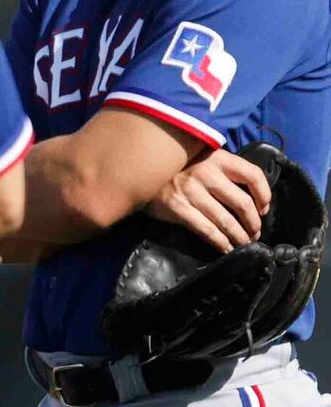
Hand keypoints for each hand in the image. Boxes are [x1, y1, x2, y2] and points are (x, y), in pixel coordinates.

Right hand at [147, 150, 272, 252]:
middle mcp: (206, 173)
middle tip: (255, 233)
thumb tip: (253, 199)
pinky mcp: (178, 208)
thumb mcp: (205, 161)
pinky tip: (225, 247)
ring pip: (225, 220)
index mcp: (218, 158)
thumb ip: (226, 172)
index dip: (264, 194)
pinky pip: (206, 229)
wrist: (141, 174)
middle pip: (242, 203)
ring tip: (244, 243)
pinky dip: (219, 242)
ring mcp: (191, 191)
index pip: (252, 175)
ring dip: (239, 236)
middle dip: (253, 223)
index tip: (264, 209)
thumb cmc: (178, 170)